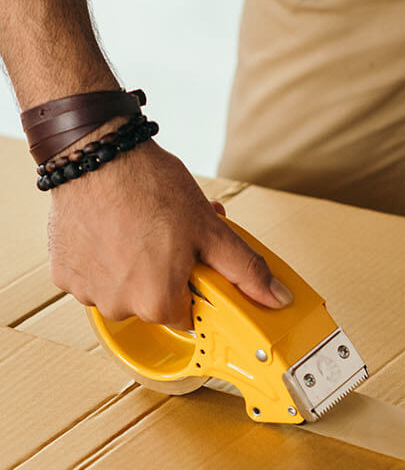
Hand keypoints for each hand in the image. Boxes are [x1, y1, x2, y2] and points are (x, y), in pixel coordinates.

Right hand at [48, 137, 292, 328]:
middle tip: (168, 237)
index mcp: (157, 303)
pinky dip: (102, 258)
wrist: (96, 153)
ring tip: (139, 227)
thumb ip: (245, 269)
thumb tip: (276, 297)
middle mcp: (118, 306)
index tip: (192, 264)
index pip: (187, 316)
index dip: (193, 288)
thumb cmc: (150, 187)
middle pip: (152, 303)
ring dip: (132, 266)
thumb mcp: (211, 229)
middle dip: (164, 274)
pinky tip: (111, 228)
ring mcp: (86, 291)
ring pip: (121, 289)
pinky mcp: (63, 272)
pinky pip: (92, 275)